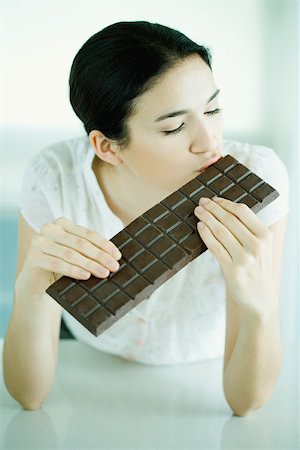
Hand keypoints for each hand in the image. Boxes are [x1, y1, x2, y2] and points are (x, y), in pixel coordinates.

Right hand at [16, 217, 121, 296]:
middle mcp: (50, 229)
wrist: (38, 283)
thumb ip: (90, 250)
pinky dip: (73, 270)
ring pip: (70, 254)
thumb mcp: (76, 255)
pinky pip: (58, 264)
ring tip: (103, 273)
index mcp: (62, 224)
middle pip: (81, 243)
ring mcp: (39, 242)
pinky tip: (86, 276)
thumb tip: (114, 257)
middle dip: (100, 256)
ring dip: (89, 264)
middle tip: (114, 267)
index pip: (88, 234)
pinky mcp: (33, 257)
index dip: (105, 245)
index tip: (118, 256)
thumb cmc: (61, 267)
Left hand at [194, 196, 276, 317]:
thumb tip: (225, 209)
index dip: (225, 203)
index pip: (243, 212)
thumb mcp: (262, 246)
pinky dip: (206, 234)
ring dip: (207, 218)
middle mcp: (256, 246)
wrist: (260, 297)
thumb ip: (249, 229)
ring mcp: (244, 258)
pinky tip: (200, 227)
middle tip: (202, 202)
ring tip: (198, 211)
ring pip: (220, 231)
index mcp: (265, 236)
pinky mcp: (232, 270)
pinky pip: (215, 247)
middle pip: (229, 219)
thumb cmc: (257, 268)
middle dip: (212, 208)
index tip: (214, 199)